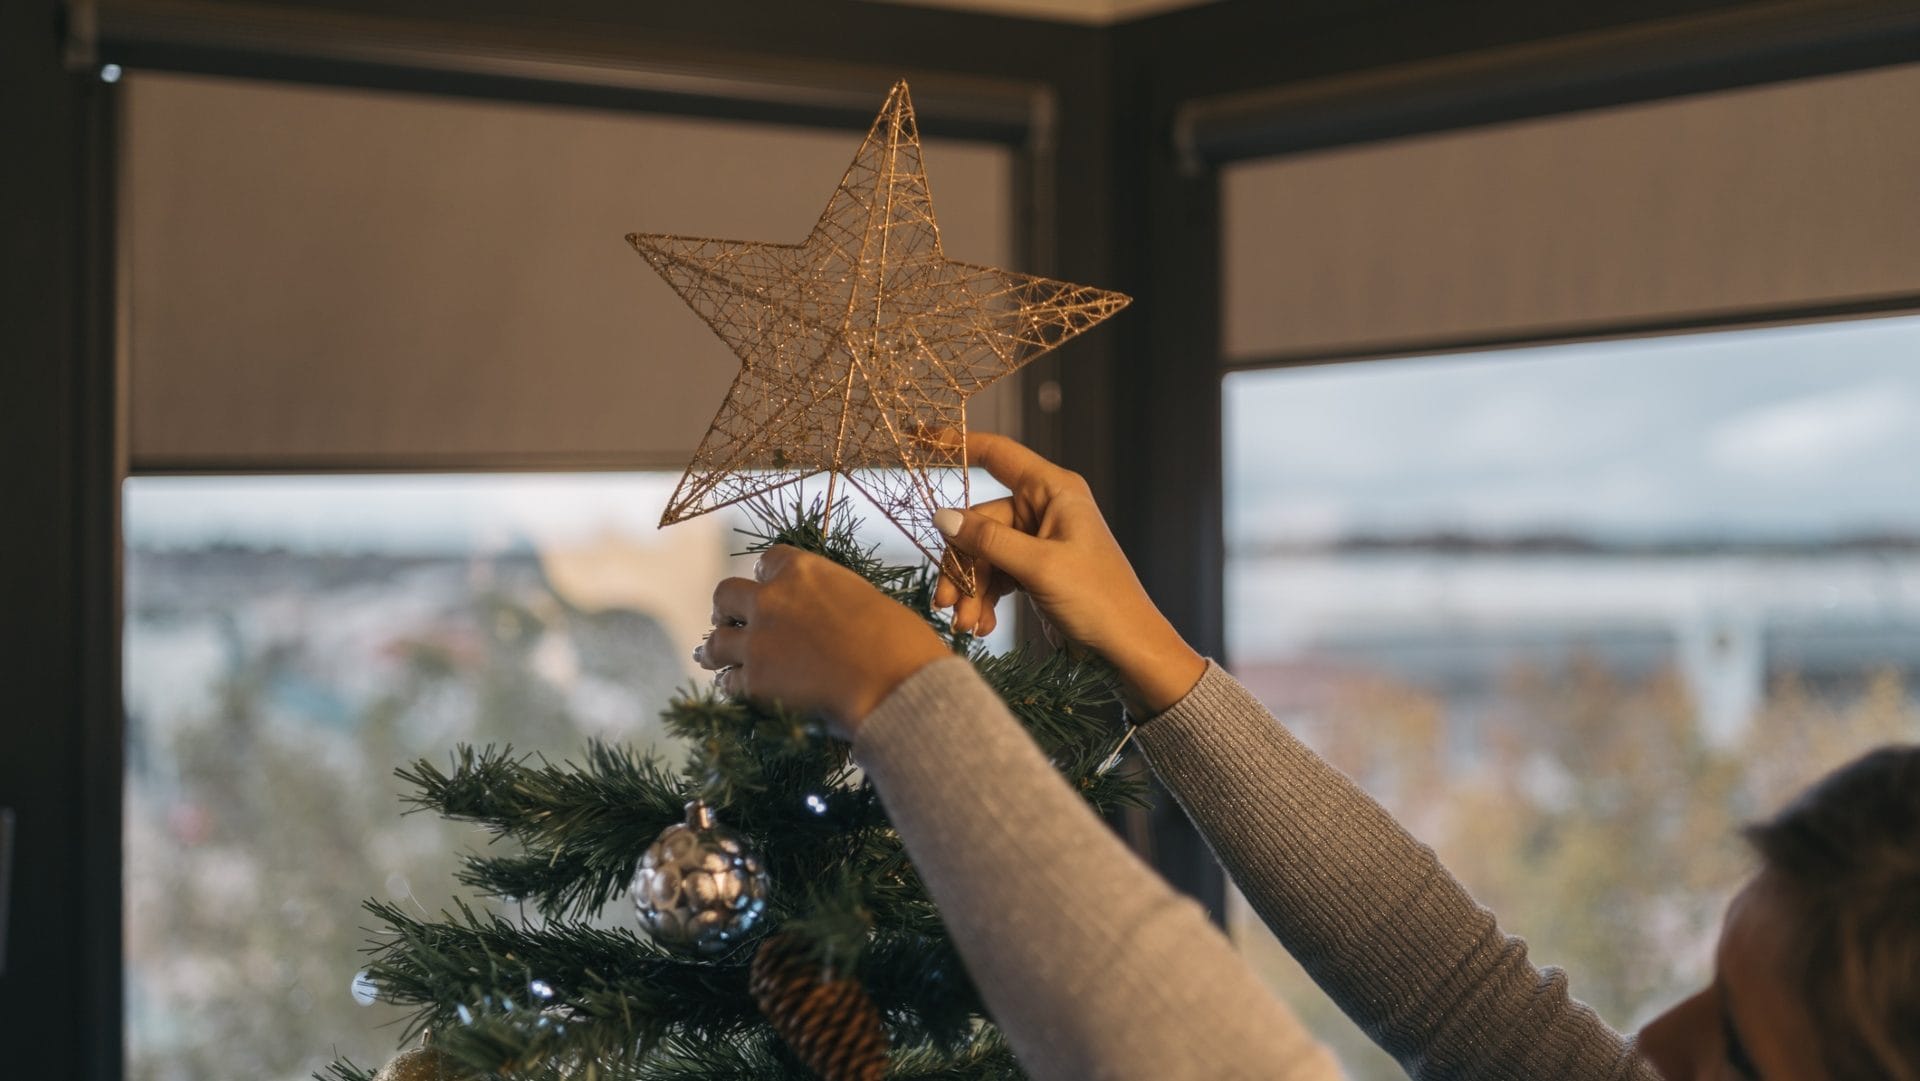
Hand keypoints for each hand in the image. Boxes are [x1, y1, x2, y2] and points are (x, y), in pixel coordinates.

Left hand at [695, 545, 949, 738]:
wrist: (894, 684)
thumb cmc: (900, 642)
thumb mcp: (868, 601)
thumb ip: (836, 603)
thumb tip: (835, 621)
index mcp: (803, 570)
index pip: (767, 561)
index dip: (765, 577)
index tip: (766, 588)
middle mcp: (771, 599)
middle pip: (727, 594)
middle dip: (726, 608)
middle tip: (727, 619)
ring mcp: (758, 641)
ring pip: (715, 641)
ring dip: (712, 648)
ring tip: (708, 657)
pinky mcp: (755, 682)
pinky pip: (729, 682)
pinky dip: (731, 685)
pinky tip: (735, 690)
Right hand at [930, 431, 1204, 713]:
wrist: (1127, 646)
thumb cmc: (1099, 598)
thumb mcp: (1039, 567)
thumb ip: (988, 540)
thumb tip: (942, 517)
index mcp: (1053, 490)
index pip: (997, 454)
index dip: (957, 443)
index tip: (918, 437)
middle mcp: (1044, 508)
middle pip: (979, 521)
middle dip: (962, 565)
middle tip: (947, 603)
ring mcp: (1039, 539)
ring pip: (984, 553)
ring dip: (970, 589)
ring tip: (965, 624)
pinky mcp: (1035, 567)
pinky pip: (996, 574)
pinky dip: (985, 599)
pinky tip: (982, 626)